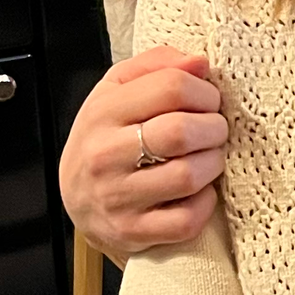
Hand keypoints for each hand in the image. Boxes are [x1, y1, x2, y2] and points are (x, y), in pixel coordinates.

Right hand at [60, 45, 229, 255]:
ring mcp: (118, 197)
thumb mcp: (117, 90)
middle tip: (215, 130)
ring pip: (188, 176)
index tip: (208, 101)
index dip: (204, 92)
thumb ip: (157, 67)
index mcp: (103, 112)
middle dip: (214, 127)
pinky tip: (199, 191)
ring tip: (209, 158)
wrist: (78, 199)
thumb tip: (200, 63)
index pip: (170, 87)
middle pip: (181, 131)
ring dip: (213, 164)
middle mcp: (105, 155)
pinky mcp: (132, 231)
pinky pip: (187, 219)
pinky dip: (205, 203)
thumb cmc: (108, 137)